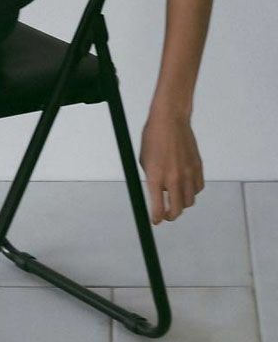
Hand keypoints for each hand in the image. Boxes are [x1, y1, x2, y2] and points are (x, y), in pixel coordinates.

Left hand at [138, 109, 204, 224]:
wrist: (170, 120)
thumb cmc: (153, 137)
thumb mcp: (144, 160)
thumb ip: (151, 179)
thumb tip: (156, 194)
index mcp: (156, 177)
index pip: (157, 207)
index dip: (156, 218)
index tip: (155, 221)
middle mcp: (173, 178)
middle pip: (177, 210)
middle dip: (170, 216)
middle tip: (166, 214)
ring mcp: (187, 173)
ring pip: (189, 201)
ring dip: (182, 203)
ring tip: (175, 197)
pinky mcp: (198, 167)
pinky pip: (198, 188)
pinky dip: (192, 191)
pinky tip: (185, 186)